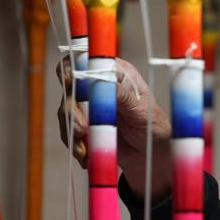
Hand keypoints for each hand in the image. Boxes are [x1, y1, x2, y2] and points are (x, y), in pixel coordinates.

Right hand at [55, 56, 172, 200]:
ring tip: (86, 153)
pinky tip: (88, 159)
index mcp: (114, 73)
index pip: (83, 60)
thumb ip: (122, 93)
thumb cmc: (154, 127)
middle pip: (69, 90)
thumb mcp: (142, 110)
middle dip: (71, 112)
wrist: (152, 156)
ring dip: (73, 135)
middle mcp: (98, 86)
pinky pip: (69, 134)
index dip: (70, 68)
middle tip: (81, 131)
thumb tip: (102, 77)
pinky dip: (76, 148)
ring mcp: (88, 107)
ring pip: (66, 115)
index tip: (70, 83)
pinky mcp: (84, 127)